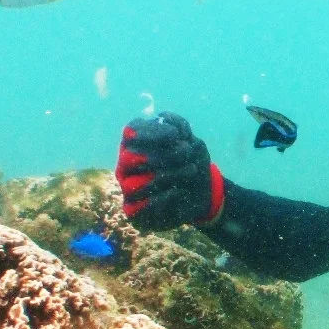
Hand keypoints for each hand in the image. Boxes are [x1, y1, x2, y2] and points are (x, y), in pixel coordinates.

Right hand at [115, 112, 223, 229]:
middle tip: (186, 153)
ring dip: (169, 175)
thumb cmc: (192, 164)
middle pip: (131, 158)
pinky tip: (180, 191)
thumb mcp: (192, 142)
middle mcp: (126, 164)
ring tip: (190, 171)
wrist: (203, 194)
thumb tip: (163, 117)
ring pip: (136, 184)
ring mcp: (127, 187)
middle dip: (163, 155)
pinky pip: (141, 207)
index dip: (151, 132)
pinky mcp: (134, 210)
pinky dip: (165, 197)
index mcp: (135, 144)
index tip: (175, 135)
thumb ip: (179, 128)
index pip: (131, 131)